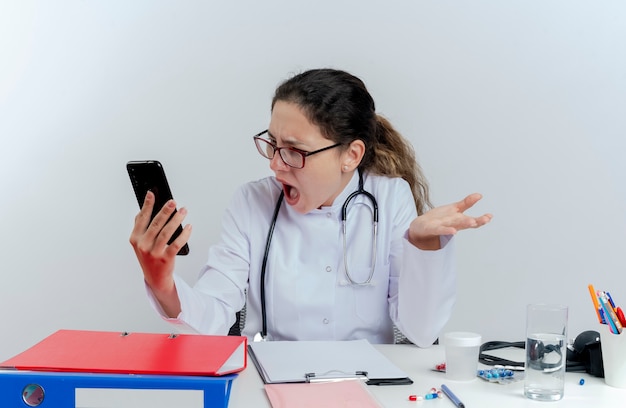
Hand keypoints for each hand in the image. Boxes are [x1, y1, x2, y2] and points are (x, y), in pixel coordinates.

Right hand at [129, 191, 190, 314]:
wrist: (155, 279)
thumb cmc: (149, 257)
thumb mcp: (140, 243)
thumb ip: (140, 227)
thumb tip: (143, 209)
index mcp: (135, 239)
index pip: (142, 218)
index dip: (147, 205)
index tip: (152, 194)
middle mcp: (143, 245)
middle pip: (156, 224)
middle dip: (165, 211)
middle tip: (173, 202)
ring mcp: (154, 253)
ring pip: (166, 232)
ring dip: (176, 220)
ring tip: (183, 211)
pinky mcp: (165, 259)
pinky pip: (176, 244)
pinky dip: (184, 234)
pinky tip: (189, 227)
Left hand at [408, 193, 491, 249]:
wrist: (419, 228)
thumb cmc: (438, 219)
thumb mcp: (453, 209)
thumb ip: (466, 203)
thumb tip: (480, 195)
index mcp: (458, 220)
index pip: (471, 220)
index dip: (481, 219)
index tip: (490, 216)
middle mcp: (452, 224)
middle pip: (465, 222)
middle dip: (476, 221)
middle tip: (486, 219)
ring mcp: (443, 227)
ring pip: (455, 225)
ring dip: (464, 223)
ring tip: (473, 222)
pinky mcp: (433, 228)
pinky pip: (441, 230)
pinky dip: (447, 230)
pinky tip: (454, 232)